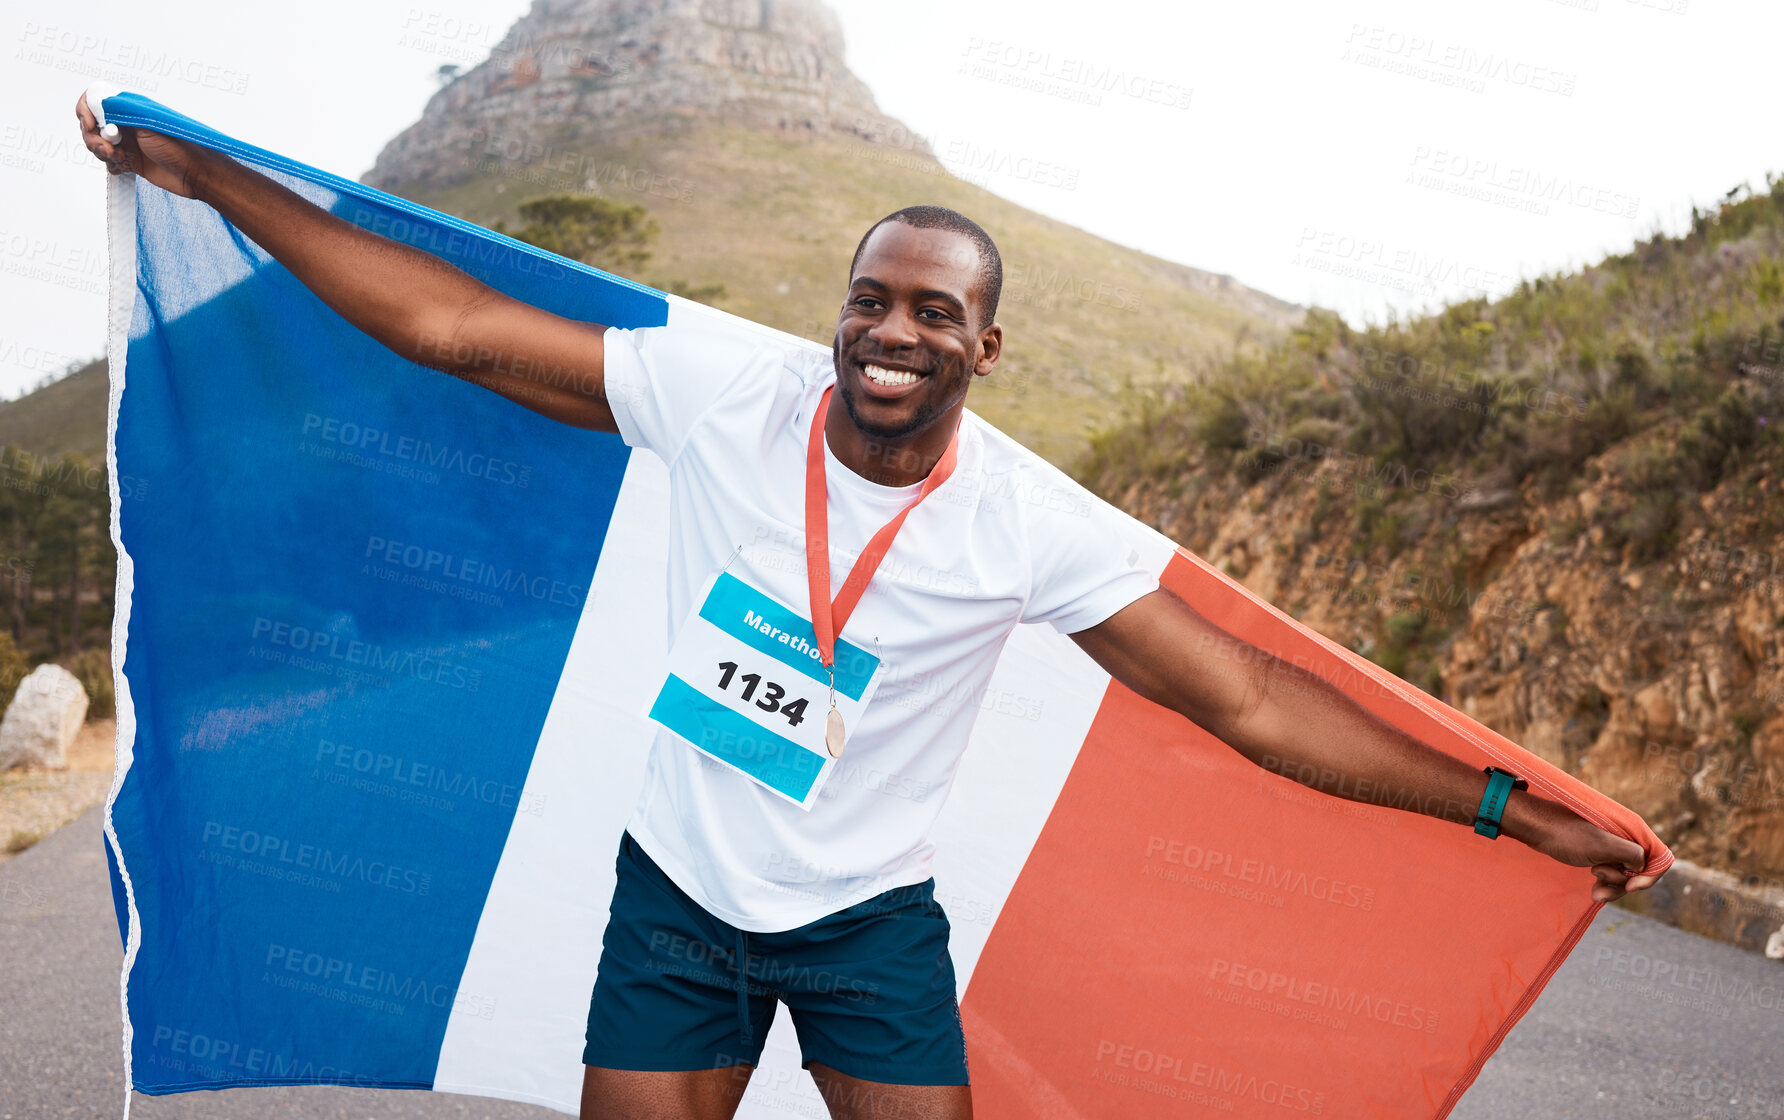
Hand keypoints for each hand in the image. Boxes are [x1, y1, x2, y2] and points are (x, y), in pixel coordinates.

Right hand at [75, 90, 204, 198]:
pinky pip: (109, 162)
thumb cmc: (180, 146)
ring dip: (103, 153)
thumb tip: (98, 104)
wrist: (196, 173)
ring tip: (120, 158)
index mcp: (129, 109)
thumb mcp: (146, 123)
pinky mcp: (131, 162)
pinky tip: (124, 167)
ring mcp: (128, 144)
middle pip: (92, 127)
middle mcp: (126, 124)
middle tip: (109, 150)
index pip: (95, 101)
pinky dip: (112, 165)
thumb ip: (120, 112)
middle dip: (94, 139)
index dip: (86, 112)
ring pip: (99, 146)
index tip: (90, 125)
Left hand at [1502, 791, 1661, 902]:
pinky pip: (1612, 876)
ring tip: (1594, 890)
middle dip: (1624, 884)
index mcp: (1631, 831)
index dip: (1650, 876)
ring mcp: (1613, 848)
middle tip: (1598, 878)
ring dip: (1613, 888)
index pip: (1659, 858)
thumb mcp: (1601, 845)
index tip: (1630, 887)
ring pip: (1626, 877)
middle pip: (1642, 872)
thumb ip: (1630, 853)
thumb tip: (1642, 866)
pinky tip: (1594, 892)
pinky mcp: (1600, 856)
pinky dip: (1606, 886)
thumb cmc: (1566, 835)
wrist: (1536, 829)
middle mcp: (1626, 839)